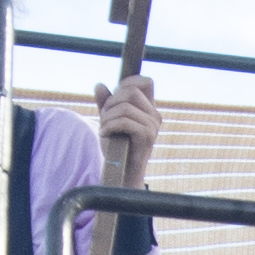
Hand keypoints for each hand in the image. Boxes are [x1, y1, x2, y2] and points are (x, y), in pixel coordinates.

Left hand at [93, 72, 163, 192]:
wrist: (122, 172)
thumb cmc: (117, 146)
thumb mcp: (109, 120)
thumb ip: (105, 103)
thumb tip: (99, 85)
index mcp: (148, 109)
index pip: (145, 82)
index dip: (127, 82)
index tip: (113, 96)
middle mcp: (154, 115)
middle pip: (130, 91)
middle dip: (111, 102)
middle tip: (104, 117)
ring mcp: (153, 125)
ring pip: (124, 107)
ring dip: (107, 117)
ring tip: (103, 129)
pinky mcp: (147, 136)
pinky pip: (123, 121)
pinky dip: (108, 126)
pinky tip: (104, 134)